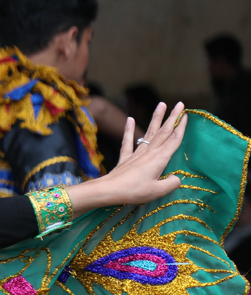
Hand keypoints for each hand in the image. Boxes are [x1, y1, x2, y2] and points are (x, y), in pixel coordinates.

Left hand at [65, 101, 187, 214]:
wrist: (109, 190)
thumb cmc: (134, 191)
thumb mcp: (157, 191)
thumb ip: (171, 183)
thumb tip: (177, 178)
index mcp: (159, 159)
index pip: (174, 140)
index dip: (181, 127)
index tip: (186, 115)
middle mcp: (149, 153)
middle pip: (163, 132)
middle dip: (172, 117)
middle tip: (180, 103)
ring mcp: (136, 154)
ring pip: (149, 133)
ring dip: (155, 118)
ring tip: (161, 104)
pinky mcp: (125, 158)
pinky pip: (127, 141)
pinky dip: (128, 129)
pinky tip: (130, 119)